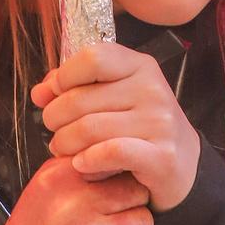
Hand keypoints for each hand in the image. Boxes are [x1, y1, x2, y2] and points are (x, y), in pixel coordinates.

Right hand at [0, 161, 152, 224]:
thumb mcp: (43, 188)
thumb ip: (76, 166)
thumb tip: (114, 149)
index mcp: (60, 178)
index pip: (114, 160)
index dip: (120, 175)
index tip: (114, 186)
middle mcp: (74, 204)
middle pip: (136, 190)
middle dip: (131, 204)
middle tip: (114, 216)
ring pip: (144, 220)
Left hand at [32, 41, 201, 212]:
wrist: (184, 167)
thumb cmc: (140, 130)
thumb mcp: (113, 99)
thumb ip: (76, 88)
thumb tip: (40, 91)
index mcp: (140, 66)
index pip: (93, 57)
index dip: (64, 77)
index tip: (54, 95)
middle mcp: (152, 89)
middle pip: (81, 98)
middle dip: (56, 119)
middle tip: (55, 133)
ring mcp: (159, 122)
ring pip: (89, 128)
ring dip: (65, 144)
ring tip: (63, 151)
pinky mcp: (161, 155)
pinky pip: (110, 152)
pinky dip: (87, 160)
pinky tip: (81, 165)